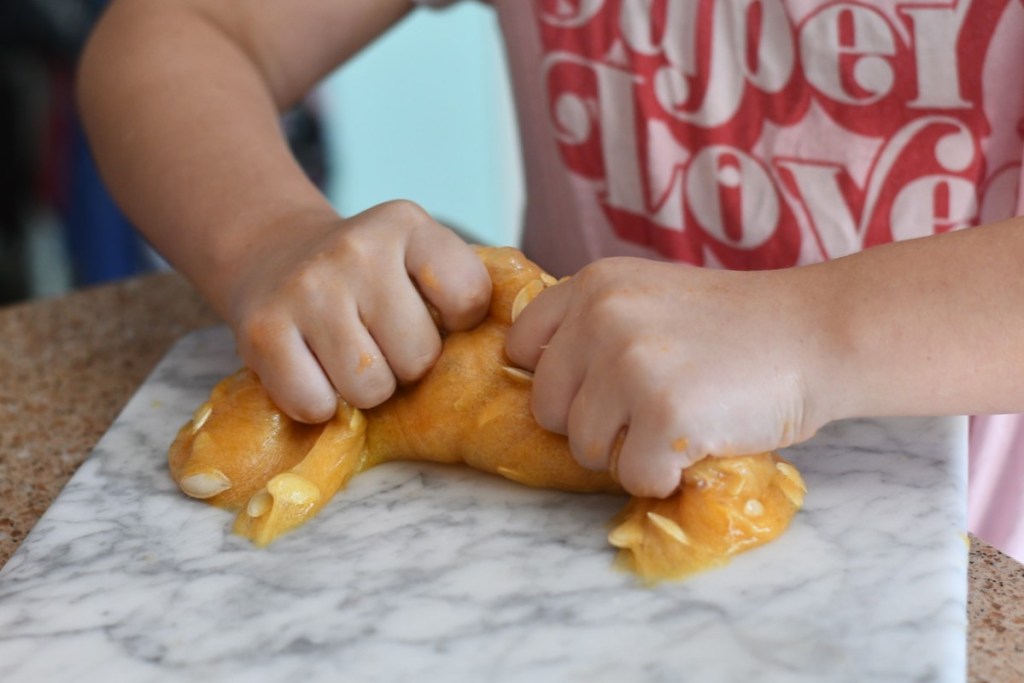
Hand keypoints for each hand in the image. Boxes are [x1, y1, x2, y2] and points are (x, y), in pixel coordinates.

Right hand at [227, 200, 490, 422]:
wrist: (271, 253)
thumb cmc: (366, 276)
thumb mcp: (416, 256)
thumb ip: (461, 289)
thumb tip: (515, 353)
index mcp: (407, 224)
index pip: (469, 297)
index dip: (454, 321)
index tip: (428, 312)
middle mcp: (357, 248)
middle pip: (418, 357)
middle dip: (405, 364)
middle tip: (379, 341)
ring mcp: (306, 287)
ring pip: (370, 388)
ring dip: (363, 388)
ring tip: (346, 355)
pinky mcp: (262, 329)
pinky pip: (315, 404)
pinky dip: (317, 403)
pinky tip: (311, 368)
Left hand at [505, 257, 832, 497]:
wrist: (818, 333)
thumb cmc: (737, 327)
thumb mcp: (651, 299)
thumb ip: (595, 328)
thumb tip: (537, 385)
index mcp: (594, 285)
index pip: (520, 348)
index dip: (556, 380)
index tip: (596, 389)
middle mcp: (602, 318)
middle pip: (546, 409)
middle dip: (592, 424)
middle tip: (650, 411)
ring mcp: (631, 365)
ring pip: (586, 449)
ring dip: (631, 452)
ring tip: (683, 420)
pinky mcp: (664, 415)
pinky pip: (634, 477)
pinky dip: (665, 476)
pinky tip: (701, 441)